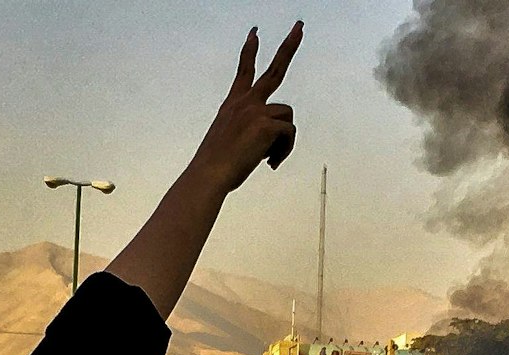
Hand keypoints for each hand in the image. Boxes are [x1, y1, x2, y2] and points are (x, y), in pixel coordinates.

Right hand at [188, 22, 302, 192]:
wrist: (209, 174)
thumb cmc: (217, 165)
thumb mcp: (229, 140)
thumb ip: (248, 131)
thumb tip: (270, 141)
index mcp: (233, 104)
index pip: (244, 70)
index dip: (250, 50)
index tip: (255, 32)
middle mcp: (245, 102)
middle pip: (275, 69)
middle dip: (289, 46)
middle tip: (299, 26)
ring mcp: (256, 111)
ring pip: (288, 117)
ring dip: (284, 140)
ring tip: (269, 158)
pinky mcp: (266, 124)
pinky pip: (289, 134)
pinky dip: (284, 151)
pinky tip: (271, 163)